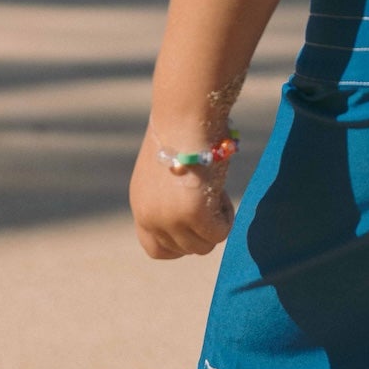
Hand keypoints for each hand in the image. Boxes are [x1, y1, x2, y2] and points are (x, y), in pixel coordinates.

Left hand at [130, 130, 234, 258]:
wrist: (185, 118)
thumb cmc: (182, 134)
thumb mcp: (168, 173)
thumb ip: (173, 198)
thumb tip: (197, 208)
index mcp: (141, 206)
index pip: (156, 248)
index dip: (181, 243)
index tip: (196, 224)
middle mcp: (150, 217)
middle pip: (184, 249)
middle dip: (202, 230)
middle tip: (209, 199)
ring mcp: (170, 219)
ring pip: (204, 246)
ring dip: (216, 223)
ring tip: (216, 192)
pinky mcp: (194, 214)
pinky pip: (220, 233)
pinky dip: (227, 217)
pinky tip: (222, 191)